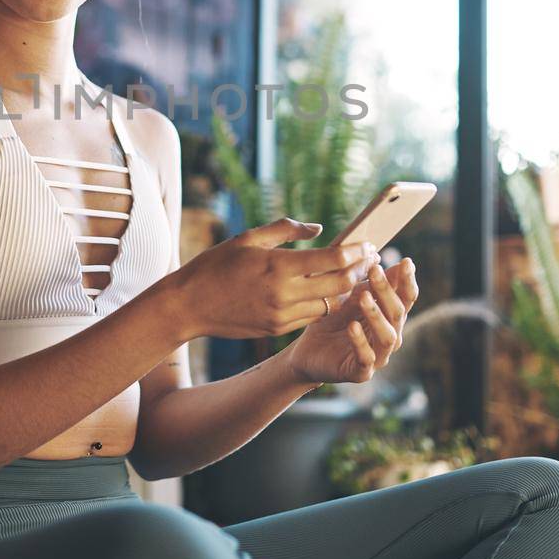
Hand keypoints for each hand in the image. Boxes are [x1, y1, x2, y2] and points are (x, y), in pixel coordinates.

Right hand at [167, 217, 369, 340]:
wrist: (188, 305)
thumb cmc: (215, 265)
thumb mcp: (248, 238)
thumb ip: (286, 230)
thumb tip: (318, 229)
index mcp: (278, 266)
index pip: (332, 259)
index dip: (355, 251)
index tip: (368, 244)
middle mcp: (284, 294)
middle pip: (339, 284)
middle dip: (359, 271)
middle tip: (370, 259)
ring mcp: (281, 316)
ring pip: (329, 304)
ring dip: (344, 289)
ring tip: (352, 275)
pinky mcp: (276, 330)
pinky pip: (311, 316)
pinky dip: (323, 303)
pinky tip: (326, 291)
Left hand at [286, 257, 417, 385]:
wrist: (308, 350)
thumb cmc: (333, 320)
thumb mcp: (350, 297)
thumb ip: (368, 283)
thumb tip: (383, 256)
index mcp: (390, 318)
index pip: (406, 298)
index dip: (408, 281)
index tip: (405, 261)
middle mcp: (390, 337)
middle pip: (397, 313)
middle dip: (387, 291)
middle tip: (375, 271)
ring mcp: (378, 356)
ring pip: (387, 336)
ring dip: (376, 315)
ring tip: (363, 297)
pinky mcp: (361, 372)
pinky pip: (365, 358)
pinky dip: (359, 342)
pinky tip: (351, 326)